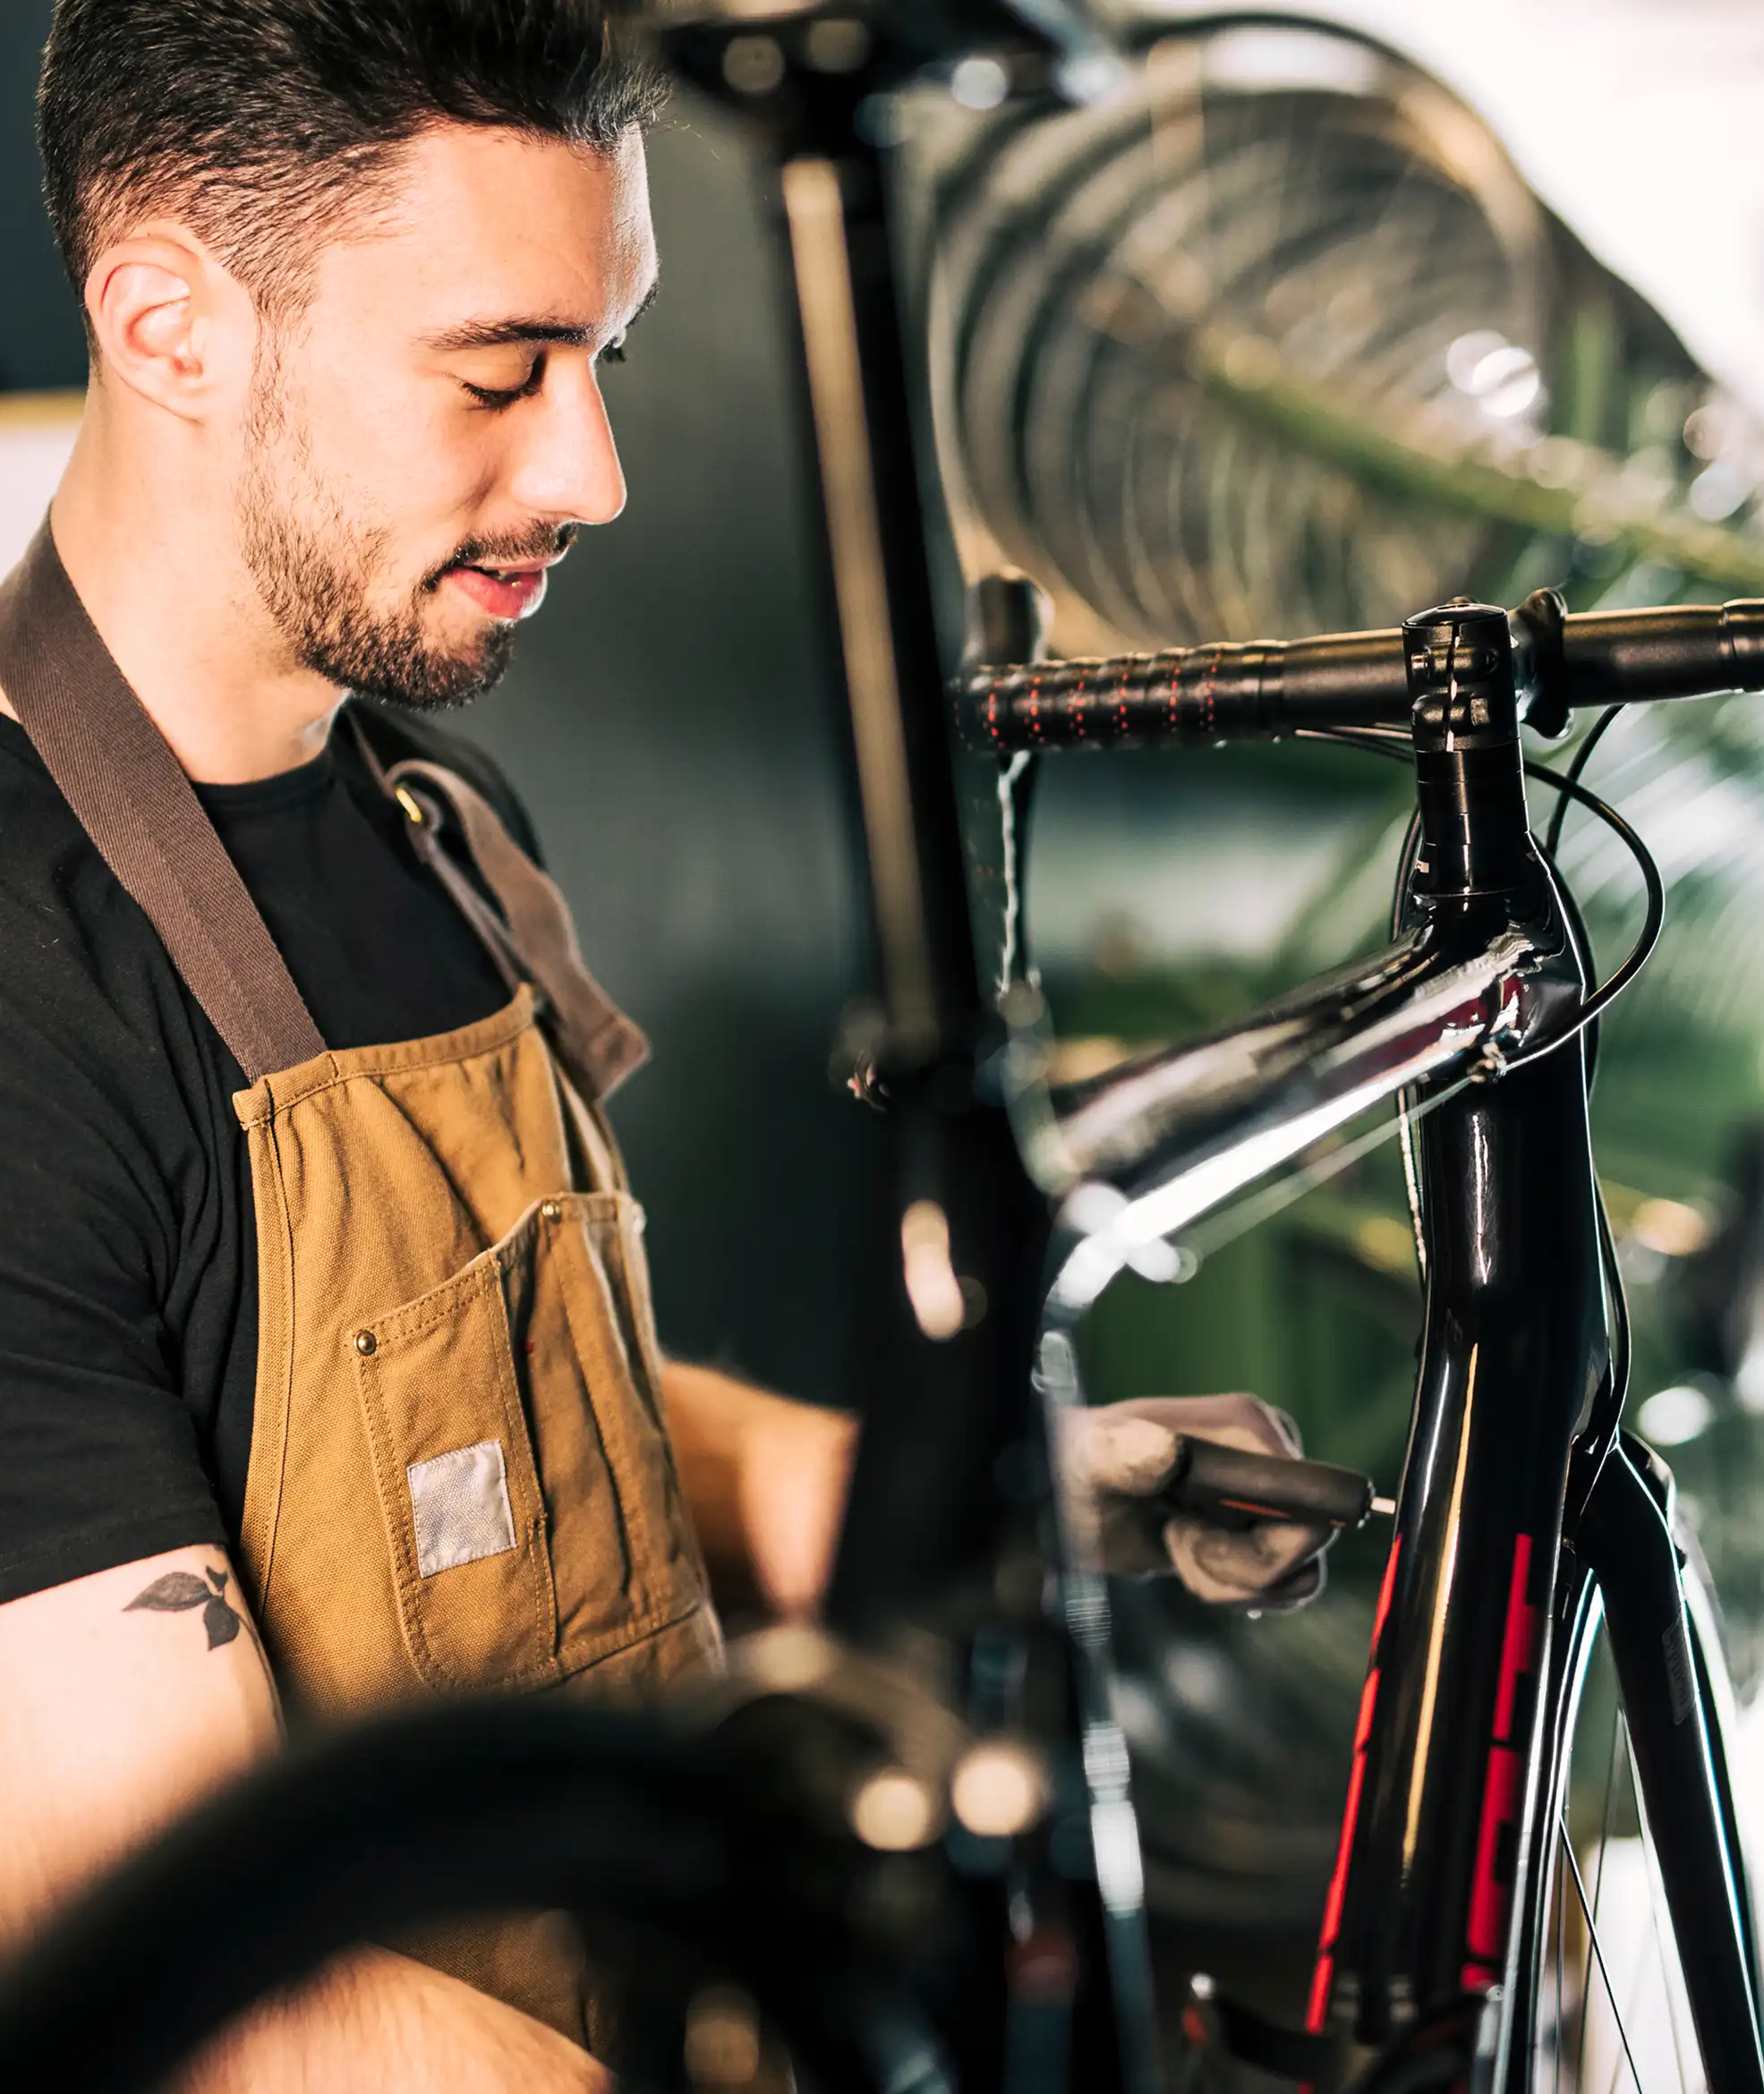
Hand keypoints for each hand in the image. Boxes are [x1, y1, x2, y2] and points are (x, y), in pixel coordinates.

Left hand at [1059, 1393, 1329, 1607]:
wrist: (1078, 1497)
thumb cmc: (1081, 1470)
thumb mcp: (1090, 1463)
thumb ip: (1122, 1453)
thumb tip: (1168, 1452)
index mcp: (1247, 1425)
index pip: (1311, 1503)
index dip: (1260, 1546)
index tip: (1189, 1534)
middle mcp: (1273, 1451)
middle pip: (1308, 1543)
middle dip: (1241, 1569)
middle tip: (1178, 1543)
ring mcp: (1272, 1490)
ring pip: (1298, 1570)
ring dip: (1234, 1582)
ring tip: (1179, 1548)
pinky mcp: (1264, 1525)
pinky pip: (1286, 1581)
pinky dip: (1238, 1588)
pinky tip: (1192, 1562)